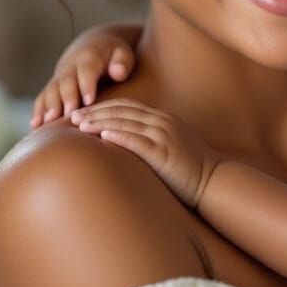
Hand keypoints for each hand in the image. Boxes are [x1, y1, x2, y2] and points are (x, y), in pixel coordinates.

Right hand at [31, 28, 135, 126]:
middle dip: (65, 99)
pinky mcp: (52, 87)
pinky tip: (35, 127)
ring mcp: (59, 77)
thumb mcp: (122, 53)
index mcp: (89, 57)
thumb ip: (122, 62)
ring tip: (47, 125)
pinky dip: (38, 111)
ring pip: (51, 91)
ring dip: (48, 107)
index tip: (89, 101)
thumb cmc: (112, 55)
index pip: (87, 70)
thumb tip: (119, 73)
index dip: (86, 85)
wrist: (91, 47)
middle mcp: (70, 67)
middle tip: (68, 116)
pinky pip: (42, 98)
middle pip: (65, 82)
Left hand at [70, 99, 219, 207]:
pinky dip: (119, 136)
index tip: (84, 112)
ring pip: (127, 123)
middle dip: (96, 112)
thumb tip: (127, 145)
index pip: (128, 106)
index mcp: (163, 119)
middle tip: (73, 116)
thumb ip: (152, 141)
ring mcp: (164, 136)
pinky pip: (137, 141)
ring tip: (80, 126)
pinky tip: (102, 137)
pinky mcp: (164, 152)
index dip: (104, 107)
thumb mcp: (171, 147)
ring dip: (101, 122)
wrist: (214, 180)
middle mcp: (163, 122)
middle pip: (123, 111)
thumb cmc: (191, 169)